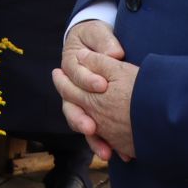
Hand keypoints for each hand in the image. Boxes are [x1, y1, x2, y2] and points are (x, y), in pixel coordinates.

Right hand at [54, 19, 136, 160]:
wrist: (99, 46)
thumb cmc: (97, 39)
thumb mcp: (98, 33)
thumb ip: (104, 41)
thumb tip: (114, 52)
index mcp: (70, 66)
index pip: (75, 75)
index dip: (87, 80)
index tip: (102, 85)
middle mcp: (74, 89)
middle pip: (72, 107)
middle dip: (81, 119)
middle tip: (91, 127)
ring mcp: (84, 104)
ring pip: (82, 124)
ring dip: (93, 140)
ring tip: (105, 151)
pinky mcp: (96, 115)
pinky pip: (97, 133)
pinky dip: (105, 144)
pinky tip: (117, 154)